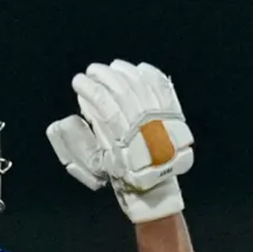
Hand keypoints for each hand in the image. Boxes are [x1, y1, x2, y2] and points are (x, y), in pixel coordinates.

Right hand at [47, 60, 193, 221]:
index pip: (103, 102)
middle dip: (103, 75)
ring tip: (112, 67)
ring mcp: (161, 119)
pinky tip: (140, 68)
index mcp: (123, 137)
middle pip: (121, 89)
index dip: (89, 88)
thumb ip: (97, 128)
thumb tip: (88, 101)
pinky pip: (163, 89)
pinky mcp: (173, 117)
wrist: (156, 184)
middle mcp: (143, 125)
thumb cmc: (126, 172)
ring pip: (141, 85)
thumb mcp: (104, 156)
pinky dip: (151, 76)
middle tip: (92, 70)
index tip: (78, 81)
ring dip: (124, 72)